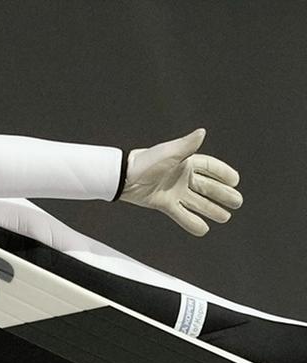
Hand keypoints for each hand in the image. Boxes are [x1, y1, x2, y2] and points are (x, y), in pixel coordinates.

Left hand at [119, 128, 241, 235]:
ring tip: (225, 217)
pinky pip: (181, 215)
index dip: (223, 173)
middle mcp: (182, 177)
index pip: (210, 167)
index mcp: (186, 162)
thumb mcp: (170, 153)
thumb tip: (202, 132)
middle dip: (223, 195)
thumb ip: (187, 145)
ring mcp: (174, 191)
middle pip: (207, 187)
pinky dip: (191, 222)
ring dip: (211, 209)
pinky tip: (203, 230)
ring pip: (197, 202)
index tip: (235, 181)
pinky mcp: (164, 204)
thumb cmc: (146, 161)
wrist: (124, 177)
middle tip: (237, 203)